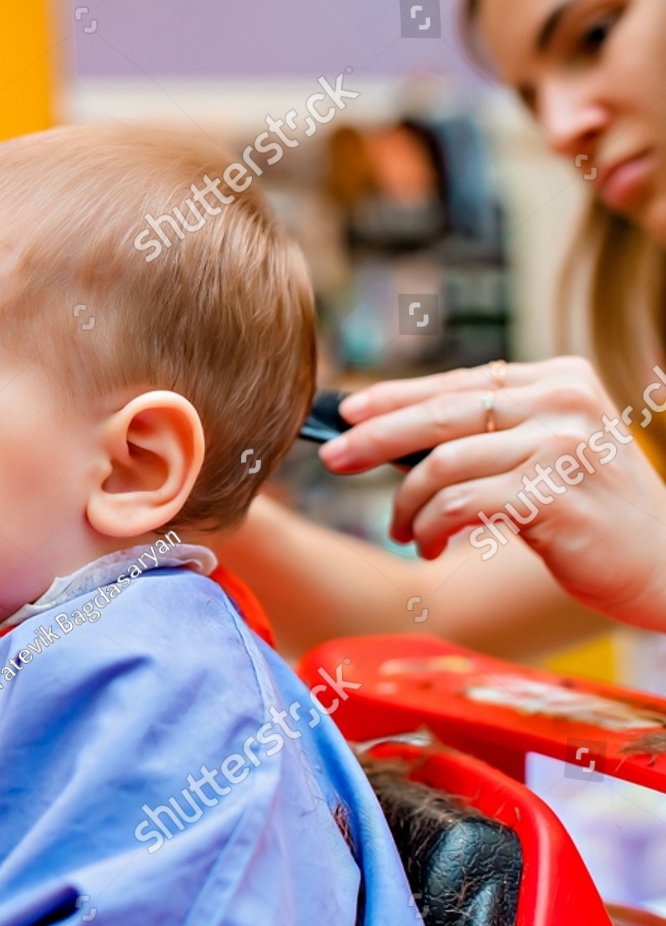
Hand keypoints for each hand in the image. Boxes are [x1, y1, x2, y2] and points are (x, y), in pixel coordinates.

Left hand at [321, 356, 665, 629]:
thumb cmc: (593, 512)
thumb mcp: (548, 452)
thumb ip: (489, 433)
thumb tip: (391, 434)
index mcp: (559, 379)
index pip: (458, 381)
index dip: (396, 396)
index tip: (348, 411)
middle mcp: (561, 403)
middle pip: (440, 413)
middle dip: (375, 437)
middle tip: (332, 457)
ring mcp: (560, 447)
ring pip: (442, 464)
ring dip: (407, 503)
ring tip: (401, 530)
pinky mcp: (552, 496)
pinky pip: (458, 505)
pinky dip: (429, 527)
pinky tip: (428, 545)